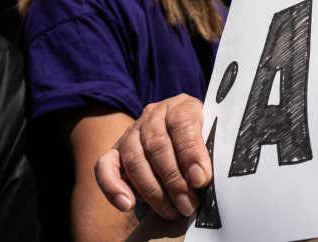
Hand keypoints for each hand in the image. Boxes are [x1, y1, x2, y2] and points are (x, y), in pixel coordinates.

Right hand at [93, 94, 209, 220]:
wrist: (181, 141)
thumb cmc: (203, 143)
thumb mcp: (212, 139)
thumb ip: (210, 152)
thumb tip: (204, 179)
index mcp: (182, 106)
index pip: (183, 123)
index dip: (191, 152)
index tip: (201, 180)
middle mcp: (154, 115)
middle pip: (157, 145)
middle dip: (174, 180)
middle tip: (188, 205)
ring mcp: (132, 132)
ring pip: (134, 158)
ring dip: (152, 190)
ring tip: (171, 211)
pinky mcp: (114, 151)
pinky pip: (105, 167)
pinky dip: (113, 187)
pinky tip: (127, 205)